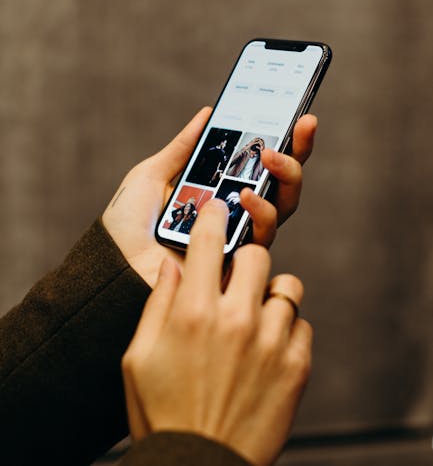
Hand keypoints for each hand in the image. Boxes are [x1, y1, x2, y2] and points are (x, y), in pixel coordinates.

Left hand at [102, 107, 316, 287]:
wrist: (113, 263)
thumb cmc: (128, 223)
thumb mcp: (153, 174)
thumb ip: (183, 147)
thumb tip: (208, 113)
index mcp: (219, 191)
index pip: (261, 165)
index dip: (286, 141)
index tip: (300, 115)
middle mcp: (235, 214)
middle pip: (283, 185)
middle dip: (297, 154)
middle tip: (301, 127)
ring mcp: (238, 237)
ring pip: (282, 208)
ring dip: (284, 178)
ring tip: (270, 158)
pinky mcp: (235, 261)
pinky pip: (263, 237)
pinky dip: (261, 212)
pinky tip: (246, 195)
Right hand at [122, 200, 311, 465]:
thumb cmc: (161, 412)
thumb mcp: (138, 356)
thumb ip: (158, 302)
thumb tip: (173, 262)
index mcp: (194, 312)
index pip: (208, 240)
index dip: (212, 215)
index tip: (217, 207)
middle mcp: (237, 319)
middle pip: (257, 254)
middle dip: (244, 260)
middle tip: (235, 278)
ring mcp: (272, 342)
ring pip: (286, 286)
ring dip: (269, 295)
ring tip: (253, 317)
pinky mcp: (296, 367)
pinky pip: (302, 324)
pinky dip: (287, 329)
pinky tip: (267, 348)